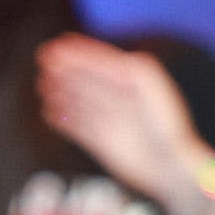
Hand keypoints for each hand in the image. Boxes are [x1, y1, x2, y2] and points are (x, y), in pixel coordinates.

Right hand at [35, 36, 208, 214]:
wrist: (170, 167)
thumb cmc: (164, 122)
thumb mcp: (143, 83)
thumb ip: (118, 67)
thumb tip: (89, 57)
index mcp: (134, 80)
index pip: (100, 61)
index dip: (78, 53)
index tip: (57, 47)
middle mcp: (121, 98)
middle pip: (87, 79)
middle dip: (66, 70)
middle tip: (44, 60)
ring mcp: (111, 121)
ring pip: (79, 102)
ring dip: (61, 92)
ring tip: (43, 85)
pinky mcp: (102, 143)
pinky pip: (77, 127)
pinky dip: (63, 119)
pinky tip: (49, 111)